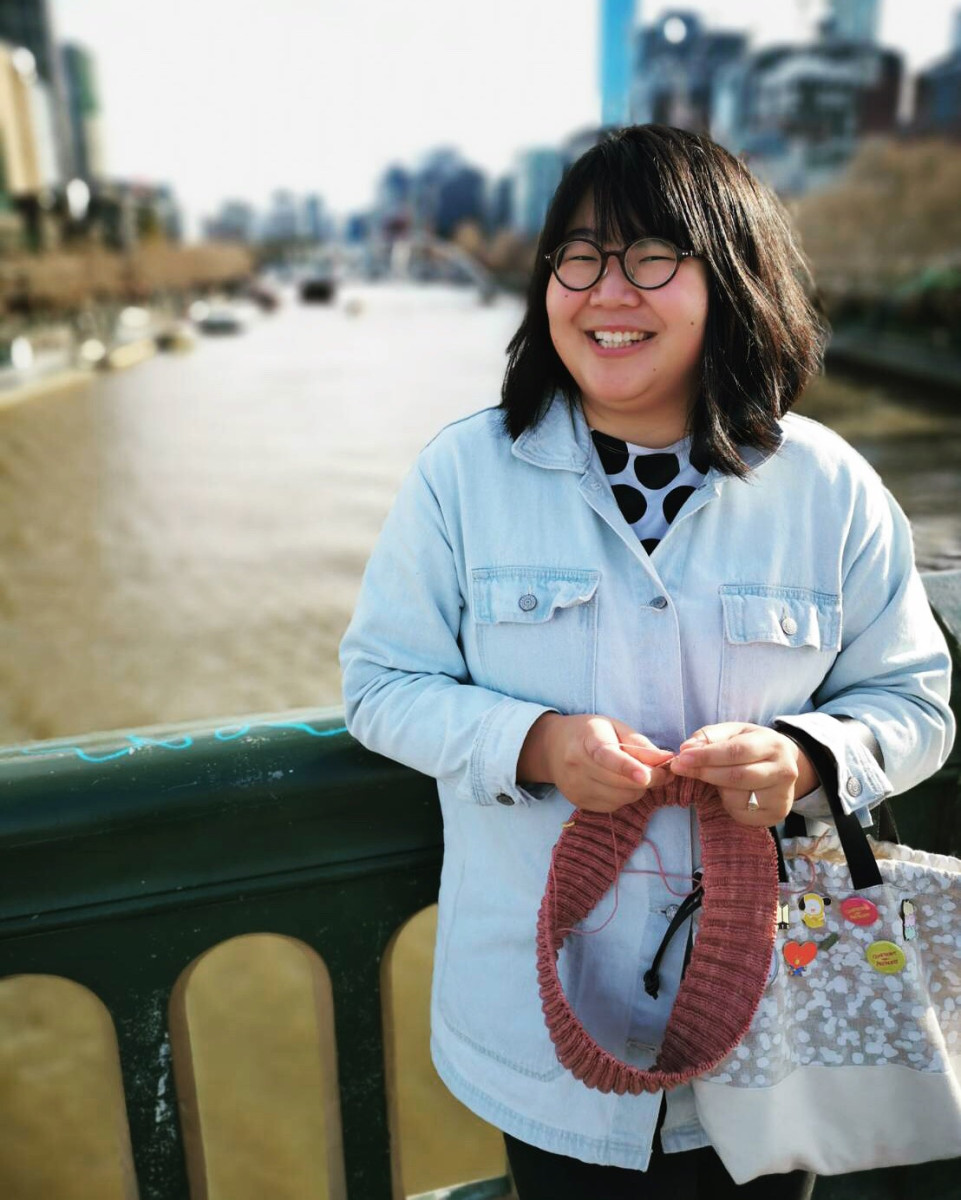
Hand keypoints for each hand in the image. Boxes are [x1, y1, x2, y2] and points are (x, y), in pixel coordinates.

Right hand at [517, 713, 673, 813]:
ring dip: (638, 789)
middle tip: (662, 771)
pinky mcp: (579, 803)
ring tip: (639, 775)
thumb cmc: (589, 733)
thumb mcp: (615, 727)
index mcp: (585, 740)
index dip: (627, 768)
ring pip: (621, 798)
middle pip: (619, 783)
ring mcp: (576, 787)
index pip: (606, 756)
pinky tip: (620, 784)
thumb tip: (665, 760)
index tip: (646, 776)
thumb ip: (640, 745)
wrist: (553, 747)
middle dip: (648, 779)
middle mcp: (576, 766)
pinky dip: (625, 797)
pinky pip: (614, 806)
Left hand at [668, 722, 816, 826]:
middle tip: (680, 768)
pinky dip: (728, 803)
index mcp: (774, 744)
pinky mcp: (776, 814)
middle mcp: (784, 771)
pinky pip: (741, 813)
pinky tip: (731, 793)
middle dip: (704, 772)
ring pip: (737, 797)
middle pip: (737, 776)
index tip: (683, 757)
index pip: (737, 751)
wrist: (783, 766)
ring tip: (715, 779)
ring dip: (717, 789)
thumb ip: (709, 736)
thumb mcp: (734, 732)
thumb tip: (687, 748)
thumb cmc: (752, 746)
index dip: (707, 756)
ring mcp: (782, 796)